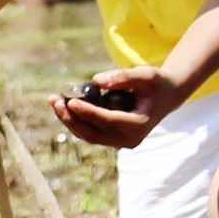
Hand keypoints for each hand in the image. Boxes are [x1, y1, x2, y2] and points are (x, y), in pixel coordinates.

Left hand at [52, 66, 183, 149]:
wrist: (165, 96)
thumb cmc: (155, 83)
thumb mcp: (145, 75)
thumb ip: (123, 78)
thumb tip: (96, 80)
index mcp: (139, 126)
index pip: (108, 121)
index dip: (88, 112)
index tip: (70, 101)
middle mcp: (129, 139)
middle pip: (94, 133)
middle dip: (71, 118)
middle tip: (55, 101)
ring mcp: (120, 142)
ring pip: (88, 135)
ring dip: (69, 120)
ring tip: (54, 101)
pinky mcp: (112, 139)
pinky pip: (90, 133)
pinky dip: (75, 121)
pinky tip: (63, 106)